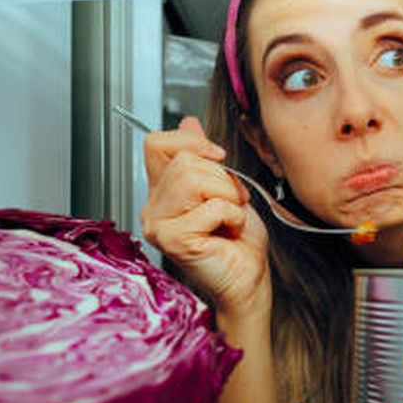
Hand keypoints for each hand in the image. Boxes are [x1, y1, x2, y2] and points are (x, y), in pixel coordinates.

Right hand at [140, 117, 270, 317]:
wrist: (249, 280)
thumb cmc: (239, 243)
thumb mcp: (225, 188)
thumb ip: (203, 158)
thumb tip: (190, 123)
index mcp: (163, 191)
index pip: (156, 144)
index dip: (190, 141)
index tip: (218, 157)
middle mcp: (153, 208)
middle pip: (184, 161)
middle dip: (222, 179)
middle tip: (231, 204)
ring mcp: (158, 224)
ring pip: (194, 179)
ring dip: (227, 197)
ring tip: (229, 217)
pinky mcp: (172, 239)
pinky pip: (210, 207)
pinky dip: (232, 216)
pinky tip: (228, 232)